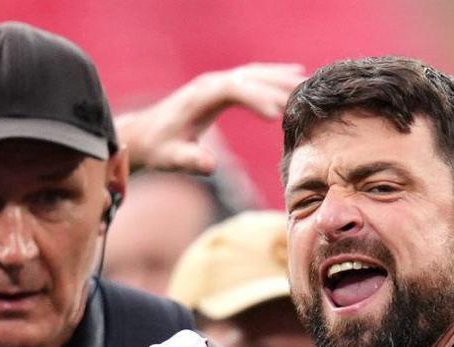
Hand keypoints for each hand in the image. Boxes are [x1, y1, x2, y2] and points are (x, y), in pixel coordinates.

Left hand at [117, 63, 306, 173]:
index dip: (257, 99)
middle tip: (308, 100)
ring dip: (282, 78)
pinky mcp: (220, 87)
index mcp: (201, 97)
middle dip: (279, 87)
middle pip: (252, 78)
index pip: (235, 89)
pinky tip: (295, 74)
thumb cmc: (158, 149)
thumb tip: (211, 166)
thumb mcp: (171, 159)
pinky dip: (274, 76)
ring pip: (255, 74)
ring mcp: (216, 82)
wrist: (143, 135)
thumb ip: (190, 161)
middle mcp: (210, 83)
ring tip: (310, 87)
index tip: (277, 117)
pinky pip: (252, 77)